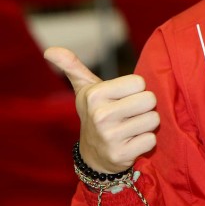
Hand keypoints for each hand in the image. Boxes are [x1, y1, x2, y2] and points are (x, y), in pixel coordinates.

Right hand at [44, 47, 158, 173]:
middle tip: (128, 114)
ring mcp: (110, 137)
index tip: (122, 99)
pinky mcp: (121, 155)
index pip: (140, 82)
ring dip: (146, 125)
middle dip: (144, 107)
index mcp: (94, 94)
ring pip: (153, 119)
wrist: (93, 154)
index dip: (135, 90)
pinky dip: (145, 142)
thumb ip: (72, 66)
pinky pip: (151, 140)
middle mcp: (100, 115)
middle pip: (150, 99)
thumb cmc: (97, 112)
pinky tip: (131, 143)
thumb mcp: (85, 89)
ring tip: (130, 128)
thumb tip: (49, 50)